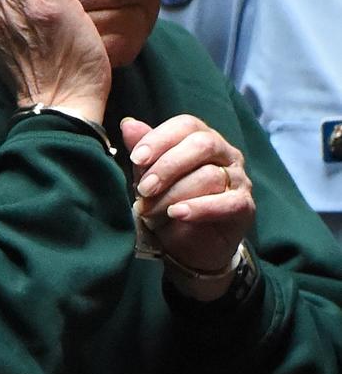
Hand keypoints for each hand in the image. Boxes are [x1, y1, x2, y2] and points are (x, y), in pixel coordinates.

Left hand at [121, 115, 254, 297]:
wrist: (190, 248)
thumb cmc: (169, 205)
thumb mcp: (151, 179)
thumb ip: (144, 153)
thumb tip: (128, 125)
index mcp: (202, 138)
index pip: (186, 125)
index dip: (160, 139)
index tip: (136, 159)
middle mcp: (225, 153)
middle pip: (202, 144)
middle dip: (168, 166)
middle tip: (144, 189)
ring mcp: (238, 179)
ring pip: (210, 175)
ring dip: (174, 194)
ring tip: (151, 211)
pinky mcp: (244, 206)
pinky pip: (227, 203)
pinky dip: (200, 208)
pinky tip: (177, 214)